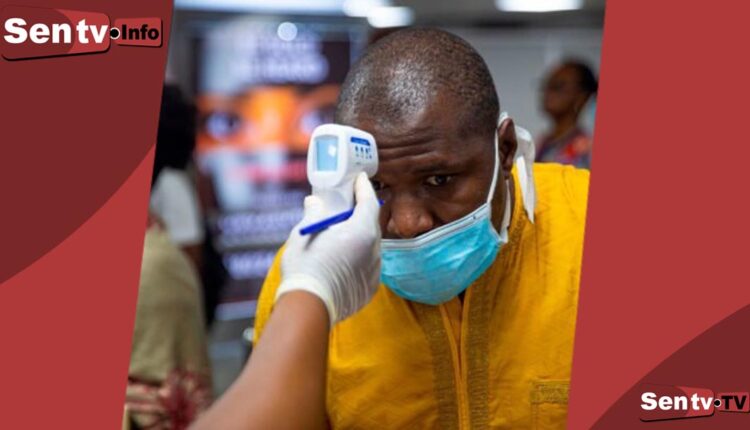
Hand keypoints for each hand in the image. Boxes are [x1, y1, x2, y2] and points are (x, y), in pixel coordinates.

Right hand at [276, 172, 381, 324]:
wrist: (308, 306)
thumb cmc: (305, 267)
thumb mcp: (304, 233)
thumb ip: (314, 214)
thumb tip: (314, 202)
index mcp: (361, 232)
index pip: (369, 202)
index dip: (364, 189)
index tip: (360, 180)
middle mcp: (374, 251)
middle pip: (370, 225)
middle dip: (360, 215)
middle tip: (347, 206)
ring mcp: (374, 272)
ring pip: (370, 248)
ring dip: (358, 240)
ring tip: (341, 236)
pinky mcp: (369, 289)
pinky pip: (367, 268)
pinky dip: (357, 260)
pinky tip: (342, 261)